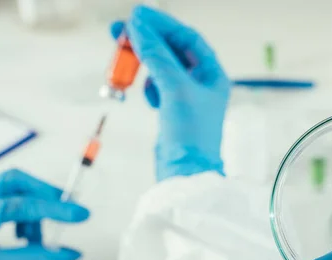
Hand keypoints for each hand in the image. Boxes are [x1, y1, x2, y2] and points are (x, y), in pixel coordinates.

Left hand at [0, 169, 89, 259]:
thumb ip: (39, 257)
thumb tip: (70, 253)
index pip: (21, 205)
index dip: (53, 209)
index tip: (79, 213)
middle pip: (18, 181)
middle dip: (45, 195)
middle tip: (67, 212)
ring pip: (18, 189)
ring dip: (35, 210)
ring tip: (34, 240)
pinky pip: (12, 198)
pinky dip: (26, 214)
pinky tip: (24, 236)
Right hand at [111, 5, 230, 180]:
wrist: (185, 172)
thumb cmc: (190, 134)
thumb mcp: (174, 88)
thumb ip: (156, 55)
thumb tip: (138, 26)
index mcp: (212, 74)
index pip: (187, 38)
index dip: (162, 24)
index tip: (137, 15)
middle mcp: (202, 84)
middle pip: (172, 51)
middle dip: (147, 41)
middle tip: (119, 31)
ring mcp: (186, 98)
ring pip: (161, 69)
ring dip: (144, 62)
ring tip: (125, 58)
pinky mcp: (172, 112)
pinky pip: (157, 88)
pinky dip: (148, 85)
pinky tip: (146, 94)